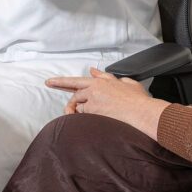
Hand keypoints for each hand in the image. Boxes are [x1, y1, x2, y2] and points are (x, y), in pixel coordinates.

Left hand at [46, 67, 168, 139]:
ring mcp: (93, 100)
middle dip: (72, 103)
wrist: (143, 112)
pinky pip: (84, 115)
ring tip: (94, 116)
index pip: (76, 80)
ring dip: (83, 112)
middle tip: (69, 111)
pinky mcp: (94, 111)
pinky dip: (86, 118)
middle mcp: (94, 89)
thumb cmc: (138, 99)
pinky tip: (96, 121)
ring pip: (80, 106)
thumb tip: (94, 71)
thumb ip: (106, 76)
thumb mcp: (124, 82)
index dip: (61, 82)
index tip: (49, 82)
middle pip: (76, 95)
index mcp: (101, 81)